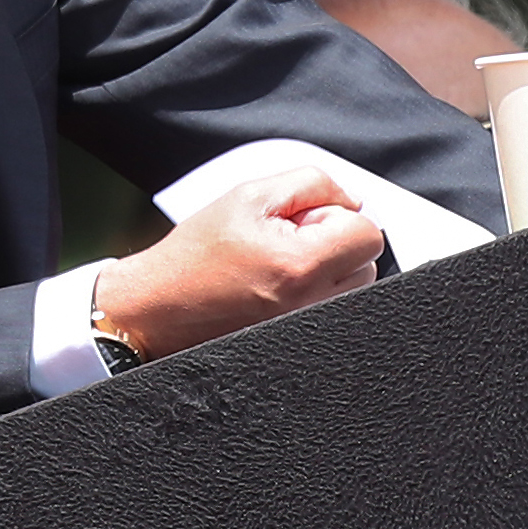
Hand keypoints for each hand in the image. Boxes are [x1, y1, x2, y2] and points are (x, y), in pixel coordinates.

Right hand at [90, 168, 384, 360]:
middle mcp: (311, 305)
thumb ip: (311, 184)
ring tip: (280, 264)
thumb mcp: (249, 196)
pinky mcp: (302, 344)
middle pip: (367, 262)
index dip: (339, 215)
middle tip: (287, 240)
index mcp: (300, 265)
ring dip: (330, 269)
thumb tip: (354, 199)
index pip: (368, 233)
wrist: (160, 308)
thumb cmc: (197, 252)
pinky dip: (317, 293)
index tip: (305, 218)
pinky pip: (334, 310)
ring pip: (354, 289)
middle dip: (336, 242)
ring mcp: (307, 330)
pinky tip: (280, 287)